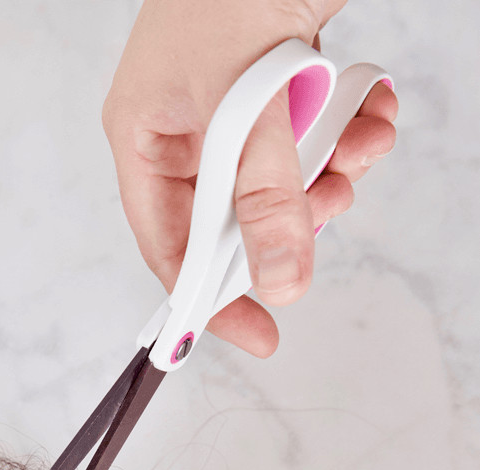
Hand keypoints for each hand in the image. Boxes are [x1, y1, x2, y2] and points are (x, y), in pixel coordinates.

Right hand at [102, 0, 397, 356]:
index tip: (257, 334)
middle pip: (232, 217)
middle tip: (327, 212)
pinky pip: (310, 134)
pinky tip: (374, 108)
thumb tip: (283, 281)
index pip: (168, 244)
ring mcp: (230, 106)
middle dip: (290, 218)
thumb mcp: (253, 103)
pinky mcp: (276, 85)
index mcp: (145, 133)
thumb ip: (268, 197)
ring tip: (361, 145)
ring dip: (329, 172)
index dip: (209, 297)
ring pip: (280, 179)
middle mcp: (183, 127)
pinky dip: (348, 130)